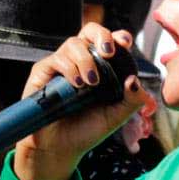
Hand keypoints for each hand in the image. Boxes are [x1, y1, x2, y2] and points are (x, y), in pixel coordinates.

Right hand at [13, 22, 151, 179]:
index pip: (110, 41)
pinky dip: (69, 69)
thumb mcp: (116, 117)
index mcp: (101, 66)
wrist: (60, 149)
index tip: (126, 44)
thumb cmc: (87, 130)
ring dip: (86, 60)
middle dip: (102, 35)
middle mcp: (81, 60)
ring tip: (92, 82)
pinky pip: (56, 59)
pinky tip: (77, 85)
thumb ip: (132, 100)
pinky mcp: (43, 72)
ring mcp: (61, 64)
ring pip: (73, 43)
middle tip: (109, 52)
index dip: (118, 36)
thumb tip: (135, 80)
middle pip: (90, 30)